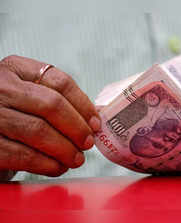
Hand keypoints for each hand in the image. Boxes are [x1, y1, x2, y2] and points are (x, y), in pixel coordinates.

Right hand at [0, 55, 100, 176]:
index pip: (60, 82)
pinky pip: (23, 155)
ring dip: (65, 149)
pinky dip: (47, 164)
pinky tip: (57, 167)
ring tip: (77, 159)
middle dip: (77, 128)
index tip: (96, 123)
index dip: (84, 105)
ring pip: (39, 131)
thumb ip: (56, 102)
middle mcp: (1, 87)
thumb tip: (92, 122)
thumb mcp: (29, 98)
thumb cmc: (14, 117)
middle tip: (88, 143)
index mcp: (16, 69)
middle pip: (52, 105)